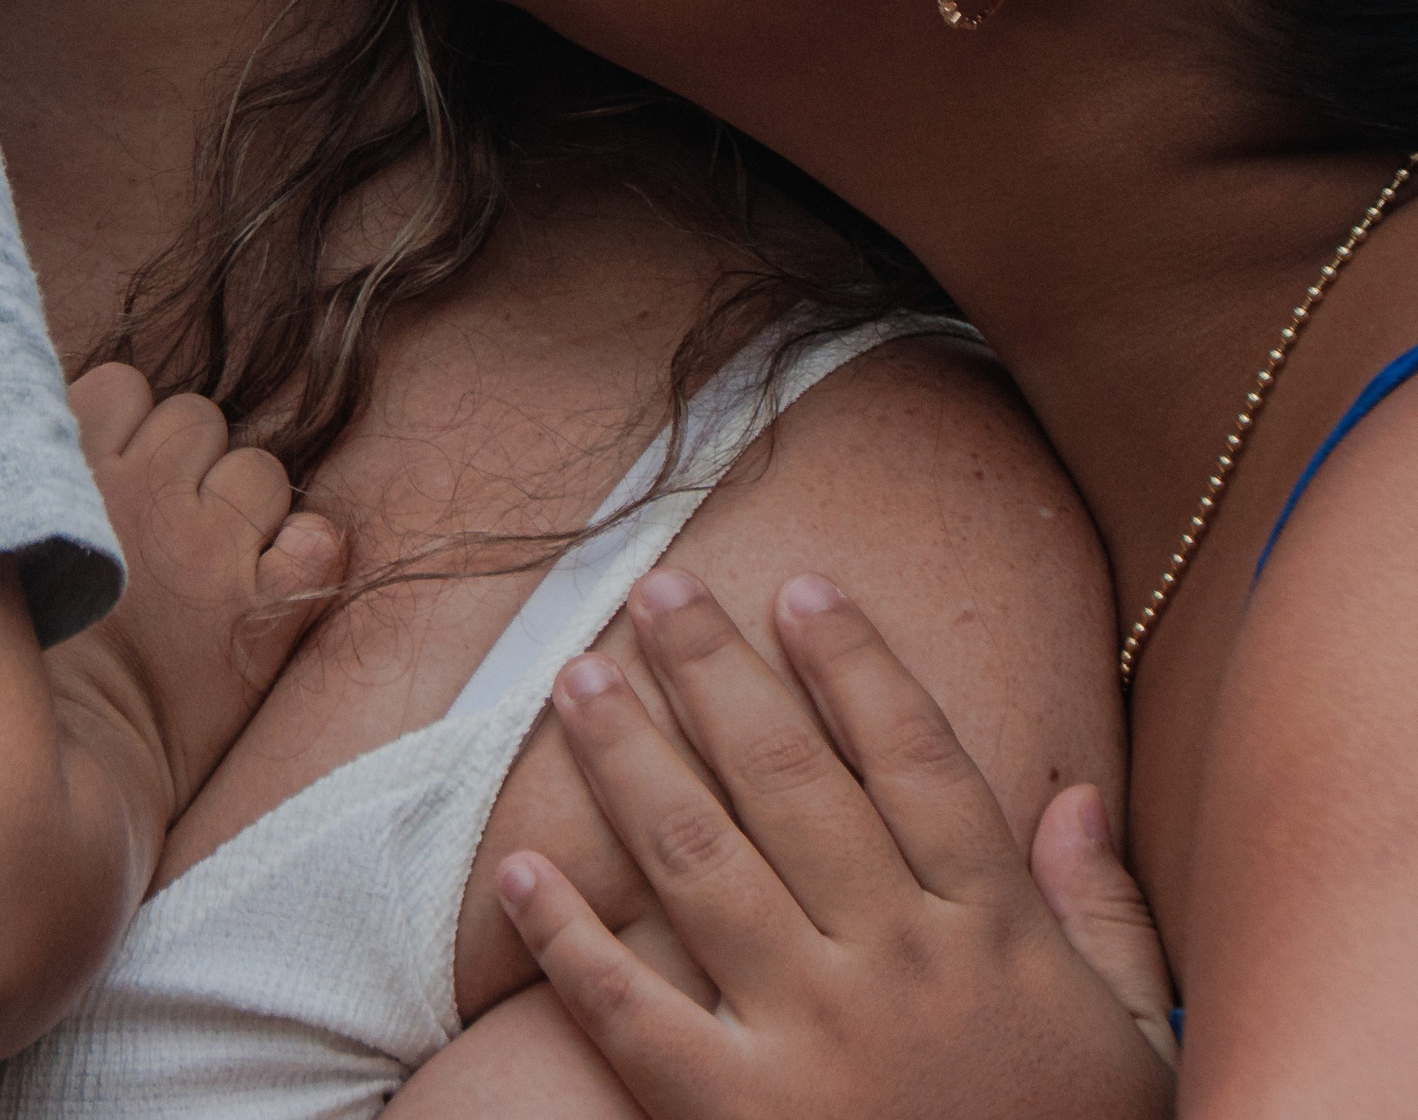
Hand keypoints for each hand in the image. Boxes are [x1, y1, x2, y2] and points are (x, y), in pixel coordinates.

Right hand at [55, 365, 343, 820]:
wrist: (54, 772)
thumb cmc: (9, 663)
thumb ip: (31, 471)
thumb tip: (65, 444)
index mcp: (70, 463)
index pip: (126, 386)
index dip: (127, 430)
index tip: (112, 486)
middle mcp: (144, 489)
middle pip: (197, 418)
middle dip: (188, 466)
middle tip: (160, 537)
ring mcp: (211, 545)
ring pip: (261, 469)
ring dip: (246, 509)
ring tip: (209, 570)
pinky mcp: (265, 609)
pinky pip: (320, 539)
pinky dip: (308, 559)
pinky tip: (272, 590)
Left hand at [493, 569, 1173, 1119]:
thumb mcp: (1131, 1044)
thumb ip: (1104, 917)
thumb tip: (1074, 794)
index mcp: (991, 936)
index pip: (914, 759)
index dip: (855, 664)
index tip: (799, 585)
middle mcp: (895, 967)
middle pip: (786, 779)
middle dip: (714, 672)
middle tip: (655, 592)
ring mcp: (809, 1042)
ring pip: (698, 858)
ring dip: (627, 757)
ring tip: (577, 679)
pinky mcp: (733, 1118)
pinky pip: (629, 1011)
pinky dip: (569, 936)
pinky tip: (521, 867)